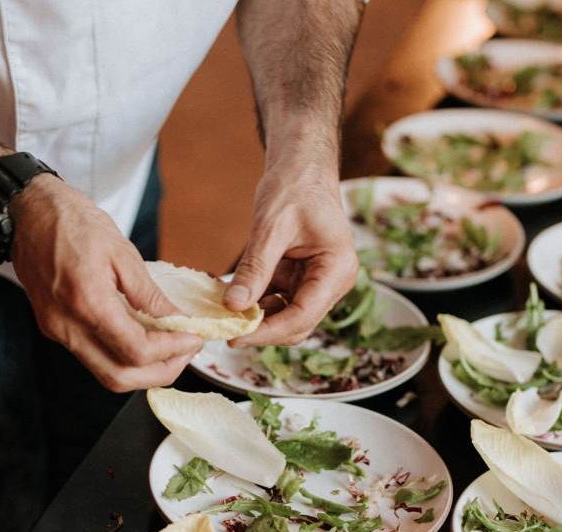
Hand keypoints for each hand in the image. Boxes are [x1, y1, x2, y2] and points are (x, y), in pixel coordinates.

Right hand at [10, 176, 201, 390]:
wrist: (28, 211)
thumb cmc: (72, 222)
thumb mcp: (122, 251)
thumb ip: (149, 294)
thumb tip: (176, 320)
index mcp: (87, 302)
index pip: (136, 351)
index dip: (171, 351)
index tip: (193, 339)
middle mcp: (67, 326)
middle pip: (120, 378)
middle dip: (160, 372)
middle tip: (186, 353)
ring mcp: (57, 331)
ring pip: (106, 374)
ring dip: (143, 371)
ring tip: (171, 349)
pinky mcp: (55, 329)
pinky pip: (95, 357)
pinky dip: (124, 357)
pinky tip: (145, 339)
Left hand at [223, 163, 357, 346]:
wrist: (302, 167)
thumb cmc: (295, 187)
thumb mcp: (270, 227)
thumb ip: (254, 269)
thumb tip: (232, 306)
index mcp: (337, 269)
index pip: (303, 316)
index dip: (268, 332)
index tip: (235, 335)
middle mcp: (334, 282)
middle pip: (297, 325)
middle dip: (262, 330)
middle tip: (224, 330)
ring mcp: (319, 283)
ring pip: (287, 318)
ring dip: (257, 318)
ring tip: (224, 314)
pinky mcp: (303, 280)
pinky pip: (279, 302)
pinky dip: (256, 303)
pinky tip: (232, 298)